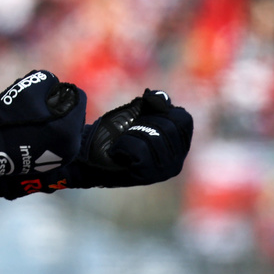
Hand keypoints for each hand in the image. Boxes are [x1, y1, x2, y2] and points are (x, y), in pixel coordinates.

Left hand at [68, 89, 193, 187]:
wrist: (89, 151)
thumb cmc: (115, 132)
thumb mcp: (138, 111)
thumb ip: (154, 102)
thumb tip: (160, 97)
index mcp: (179, 147)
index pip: (183, 120)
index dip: (162, 112)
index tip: (143, 118)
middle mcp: (176, 162)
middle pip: (170, 127)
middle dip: (145, 122)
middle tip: (129, 131)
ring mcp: (163, 171)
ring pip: (153, 137)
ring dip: (132, 134)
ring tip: (123, 142)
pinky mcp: (146, 176)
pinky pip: (140, 149)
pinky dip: (124, 144)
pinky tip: (118, 152)